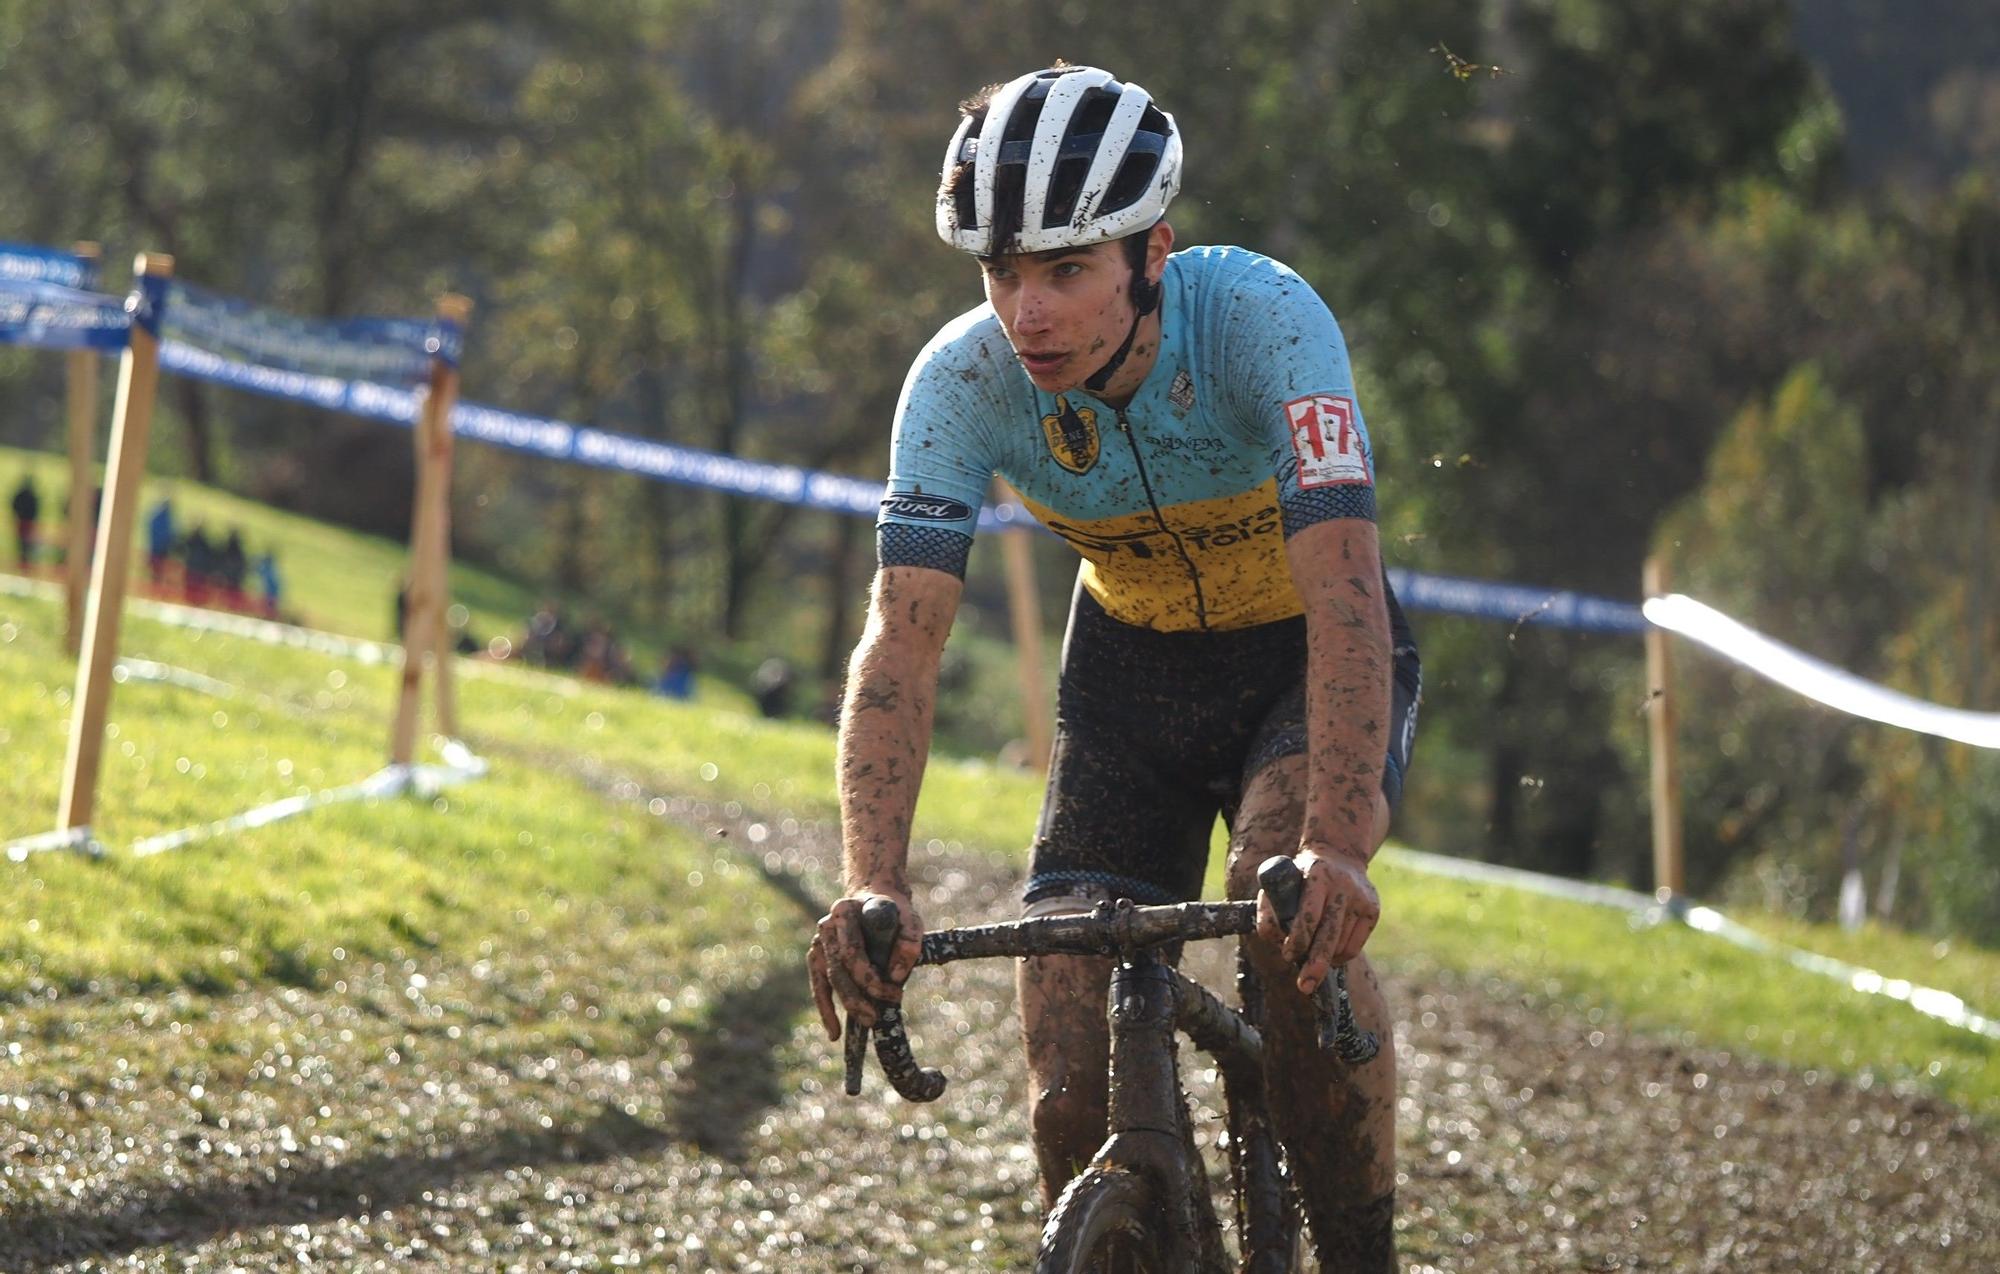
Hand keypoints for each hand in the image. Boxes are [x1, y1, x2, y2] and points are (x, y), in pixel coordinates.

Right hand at [808, 888, 924, 1038]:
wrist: (875, 899)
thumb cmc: (894, 912)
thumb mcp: (911, 919)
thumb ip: (909, 942)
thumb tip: (895, 976)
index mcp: (844, 911)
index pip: (852, 950)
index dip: (869, 975)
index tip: (893, 990)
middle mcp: (826, 926)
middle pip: (838, 968)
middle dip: (858, 996)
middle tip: (876, 1017)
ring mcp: (819, 942)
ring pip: (828, 980)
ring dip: (846, 1005)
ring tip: (866, 1023)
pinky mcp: (817, 958)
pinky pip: (819, 986)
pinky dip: (826, 1009)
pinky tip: (834, 1032)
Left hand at [1255, 846, 1378, 994]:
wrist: (1339, 855)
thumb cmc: (1300, 876)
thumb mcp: (1281, 882)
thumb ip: (1269, 909)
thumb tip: (1276, 941)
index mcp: (1317, 875)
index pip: (1309, 915)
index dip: (1298, 940)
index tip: (1288, 955)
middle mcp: (1343, 886)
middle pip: (1329, 934)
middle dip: (1315, 964)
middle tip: (1305, 987)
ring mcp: (1362, 899)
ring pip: (1342, 945)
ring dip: (1324, 959)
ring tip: (1313, 956)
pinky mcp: (1373, 910)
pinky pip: (1354, 947)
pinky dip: (1339, 956)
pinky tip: (1329, 951)